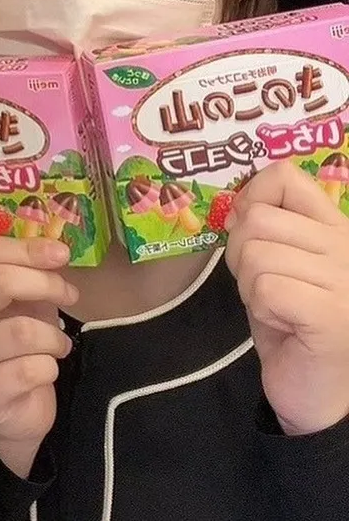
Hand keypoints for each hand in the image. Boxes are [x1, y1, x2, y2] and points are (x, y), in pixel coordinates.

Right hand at [0, 238, 75, 478]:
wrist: (13, 411)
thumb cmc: (17, 347)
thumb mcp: (22, 303)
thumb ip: (30, 274)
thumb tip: (56, 249)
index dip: (26, 248)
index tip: (61, 253)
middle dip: (45, 284)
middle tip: (71, 295)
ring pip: (20, 331)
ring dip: (54, 336)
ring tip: (59, 344)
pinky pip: (27, 370)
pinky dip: (50, 367)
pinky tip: (47, 370)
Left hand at [226, 161, 348, 436]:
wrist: (317, 392)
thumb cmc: (292, 324)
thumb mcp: (277, 262)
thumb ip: (264, 227)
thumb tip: (233, 206)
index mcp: (336, 227)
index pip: (285, 176)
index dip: (252, 198)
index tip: (250, 233)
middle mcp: (346, 247)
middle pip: (258, 218)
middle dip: (242, 254)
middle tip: (264, 288)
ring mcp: (343, 280)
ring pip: (255, 253)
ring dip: (249, 285)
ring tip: (276, 308)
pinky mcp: (330, 315)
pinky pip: (264, 288)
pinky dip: (259, 308)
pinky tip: (284, 327)